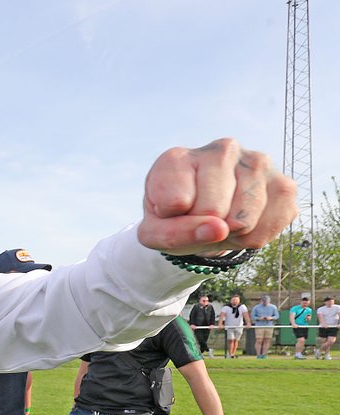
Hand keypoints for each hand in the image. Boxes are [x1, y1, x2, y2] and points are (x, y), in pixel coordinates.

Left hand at [139, 138, 296, 255]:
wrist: (202, 214)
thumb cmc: (174, 218)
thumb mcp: (156, 231)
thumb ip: (174, 233)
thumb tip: (220, 229)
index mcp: (179, 157)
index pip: (174, 202)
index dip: (169, 220)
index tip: (169, 210)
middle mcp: (221, 150)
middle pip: (212, 212)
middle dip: (203, 228)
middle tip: (198, 218)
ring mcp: (257, 162)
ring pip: (242, 221)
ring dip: (228, 235)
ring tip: (219, 219)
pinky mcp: (284, 184)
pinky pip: (266, 229)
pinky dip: (250, 240)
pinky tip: (240, 223)